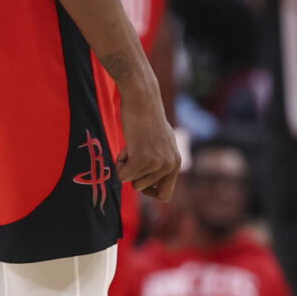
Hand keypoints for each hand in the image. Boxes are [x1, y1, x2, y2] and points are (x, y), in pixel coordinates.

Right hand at [117, 81, 180, 200]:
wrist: (142, 100)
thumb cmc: (147, 118)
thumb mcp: (162, 143)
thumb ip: (161, 161)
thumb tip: (152, 180)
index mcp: (176, 163)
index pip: (164, 195)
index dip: (149, 191)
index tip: (140, 179)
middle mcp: (170, 166)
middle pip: (143, 189)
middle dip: (133, 174)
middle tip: (135, 152)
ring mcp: (158, 163)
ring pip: (132, 182)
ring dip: (126, 166)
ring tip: (132, 145)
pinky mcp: (143, 159)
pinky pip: (123, 176)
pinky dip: (119, 164)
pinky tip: (126, 146)